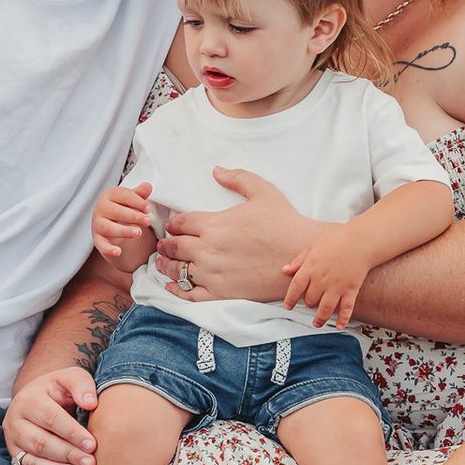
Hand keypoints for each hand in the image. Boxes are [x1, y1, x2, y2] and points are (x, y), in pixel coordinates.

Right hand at [3, 367, 98, 464]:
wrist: (40, 398)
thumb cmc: (60, 389)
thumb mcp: (71, 378)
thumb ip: (82, 385)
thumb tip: (90, 404)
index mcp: (28, 399)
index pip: (50, 418)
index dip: (71, 432)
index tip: (92, 445)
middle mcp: (14, 421)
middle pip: (41, 442)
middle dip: (67, 454)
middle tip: (91, 464)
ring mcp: (12, 441)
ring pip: (33, 461)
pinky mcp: (16, 457)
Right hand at [92, 183, 152, 260]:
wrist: (110, 224)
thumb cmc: (122, 208)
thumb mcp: (131, 200)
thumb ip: (139, 194)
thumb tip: (148, 186)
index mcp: (109, 195)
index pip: (123, 195)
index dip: (137, 202)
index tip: (148, 209)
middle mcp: (101, 208)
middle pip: (116, 211)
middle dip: (133, 216)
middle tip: (148, 221)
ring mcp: (97, 224)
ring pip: (109, 228)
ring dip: (124, 231)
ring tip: (139, 233)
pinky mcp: (97, 238)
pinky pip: (101, 244)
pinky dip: (109, 249)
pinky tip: (118, 252)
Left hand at [156, 167, 321, 302]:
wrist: (302, 256)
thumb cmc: (284, 223)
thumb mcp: (263, 191)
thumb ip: (237, 178)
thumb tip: (216, 170)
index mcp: (214, 224)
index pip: (180, 223)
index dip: (174, 224)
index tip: (173, 227)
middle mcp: (207, 249)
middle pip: (174, 246)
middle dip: (167, 245)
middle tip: (164, 245)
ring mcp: (212, 274)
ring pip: (177, 270)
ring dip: (167, 266)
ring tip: (163, 264)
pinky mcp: (220, 293)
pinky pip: (189, 294)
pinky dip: (177, 290)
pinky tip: (173, 286)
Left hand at [281, 226, 371, 327]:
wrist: (361, 240)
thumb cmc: (337, 239)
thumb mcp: (313, 246)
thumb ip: (298, 260)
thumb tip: (285, 270)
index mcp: (310, 268)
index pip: (295, 288)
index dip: (290, 299)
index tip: (288, 306)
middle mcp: (322, 280)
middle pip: (310, 300)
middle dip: (308, 304)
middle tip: (310, 304)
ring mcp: (337, 287)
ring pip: (325, 309)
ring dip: (320, 318)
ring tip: (317, 323)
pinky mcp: (351, 290)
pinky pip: (346, 309)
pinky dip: (343, 319)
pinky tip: (339, 325)